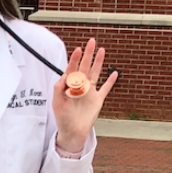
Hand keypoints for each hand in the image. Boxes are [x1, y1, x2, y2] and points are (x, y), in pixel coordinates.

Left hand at [52, 38, 118, 152]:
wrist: (73, 131)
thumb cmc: (63, 118)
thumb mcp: (57, 103)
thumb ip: (58, 89)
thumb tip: (63, 76)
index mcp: (69, 85)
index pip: (72, 68)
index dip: (75, 59)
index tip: (78, 49)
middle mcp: (80, 86)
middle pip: (85, 66)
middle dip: (88, 54)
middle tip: (91, 41)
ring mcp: (90, 92)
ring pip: (95, 73)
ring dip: (99, 62)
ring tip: (102, 50)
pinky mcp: (98, 100)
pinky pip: (105, 88)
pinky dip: (110, 81)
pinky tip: (114, 73)